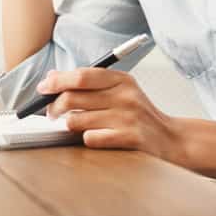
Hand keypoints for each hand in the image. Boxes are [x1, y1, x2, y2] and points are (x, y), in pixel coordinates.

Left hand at [38, 68, 184, 162]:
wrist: (172, 139)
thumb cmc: (138, 114)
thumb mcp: (120, 90)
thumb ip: (89, 83)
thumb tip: (52, 77)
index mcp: (121, 79)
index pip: (81, 76)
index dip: (57, 81)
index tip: (43, 88)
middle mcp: (125, 96)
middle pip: (74, 98)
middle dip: (55, 106)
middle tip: (51, 113)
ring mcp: (128, 117)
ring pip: (78, 121)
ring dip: (71, 125)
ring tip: (76, 126)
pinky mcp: (129, 139)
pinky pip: (91, 139)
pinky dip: (88, 139)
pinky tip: (96, 137)